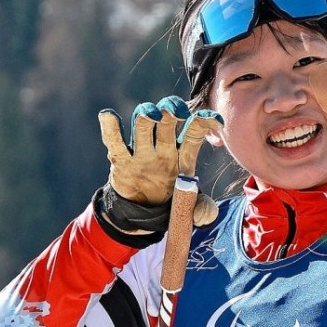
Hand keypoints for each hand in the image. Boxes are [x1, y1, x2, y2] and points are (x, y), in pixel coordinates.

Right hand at [98, 96, 222, 233]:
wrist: (144, 213)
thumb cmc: (172, 202)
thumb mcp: (191, 208)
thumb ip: (203, 210)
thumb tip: (205, 215)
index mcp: (183, 156)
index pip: (194, 132)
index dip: (205, 122)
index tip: (218, 121)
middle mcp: (163, 148)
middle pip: (168, 121)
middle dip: (172, 111)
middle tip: (176, 113)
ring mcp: (142, 152)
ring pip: (144, 124)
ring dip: (147, 115)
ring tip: (151, 115)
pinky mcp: (121, 160)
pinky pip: (115, 142)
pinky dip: (110, 128)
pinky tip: (108, 115)